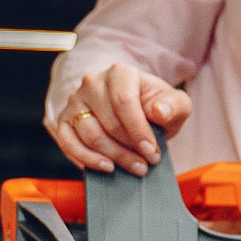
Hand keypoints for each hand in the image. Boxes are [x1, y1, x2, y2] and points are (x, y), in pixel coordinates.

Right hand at [48, 64, 192, 175]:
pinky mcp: (65, 121)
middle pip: (108, 122)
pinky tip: (107, 167)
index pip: (124, 101)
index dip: (138, 130)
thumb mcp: (175, 104)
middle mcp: (93, 83)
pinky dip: (86, 159)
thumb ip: (175, 105)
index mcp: (120, 73)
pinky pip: (68, 143)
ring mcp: (76, 101)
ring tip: (134, 167)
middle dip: (129, 149)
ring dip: (113, 156)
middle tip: (146, 165)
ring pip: (90, 134)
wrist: (135, 110)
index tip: (152, 152)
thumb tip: (160, 112)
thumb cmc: (154, 106)